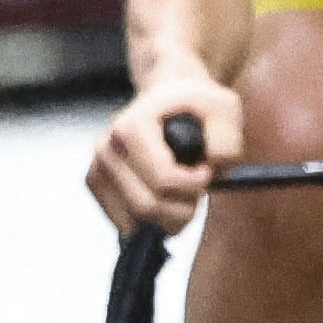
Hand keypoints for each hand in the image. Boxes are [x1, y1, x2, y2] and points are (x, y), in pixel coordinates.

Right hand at [89, 64, 240, 231]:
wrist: (168, 97)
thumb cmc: (196, 105)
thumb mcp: (224, 107)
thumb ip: (226, 135)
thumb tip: (214, 163)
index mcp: (130, 127)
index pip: (162, 180)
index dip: (193, 186)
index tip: (207, 173)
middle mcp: (106, 149)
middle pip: (147, 207)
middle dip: (182, 208)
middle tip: (198, 190)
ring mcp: (97, 169)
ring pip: (136, 222)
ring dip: (170, 217)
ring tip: (183, 192)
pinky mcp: (96, 187)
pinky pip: (127, 225)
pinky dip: (152, 222)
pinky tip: (165, 198)